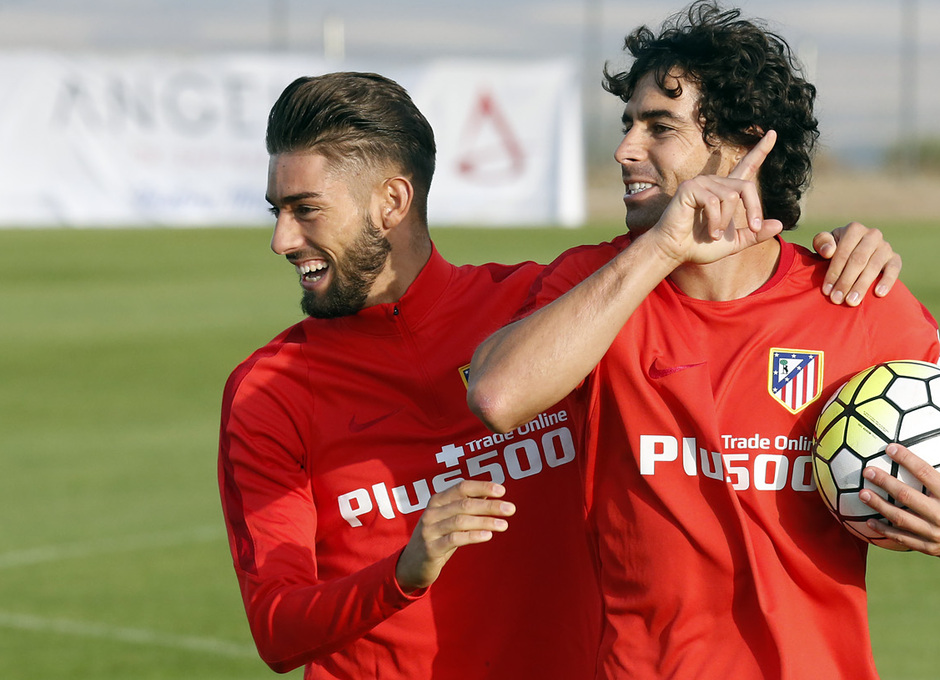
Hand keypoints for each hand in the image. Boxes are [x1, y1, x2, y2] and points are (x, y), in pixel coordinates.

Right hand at [395, 480, 514, 591]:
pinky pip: (455, 539)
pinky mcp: (431, 548)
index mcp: (437, 501)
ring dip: (485, 521)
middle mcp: (432, 512)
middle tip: (511, 509)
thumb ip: (466, 505)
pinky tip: (488, 535)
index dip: (482, 487)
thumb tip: (489, 493)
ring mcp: (430, 530)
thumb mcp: (449, 519)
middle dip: (490, 506)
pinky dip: (473, 535)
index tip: (502, 490)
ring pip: (461, 521)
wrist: (411, 565)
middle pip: (465, 504)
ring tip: (504, 524)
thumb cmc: (437, 538)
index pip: (462, 487)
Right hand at [649, 130, 783, 265]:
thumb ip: (755, 234)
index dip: (760, 151)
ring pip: (731, 197)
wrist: (675, 251)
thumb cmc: (699, 246)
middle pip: (747, 187)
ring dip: (726, 221)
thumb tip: (780, 224)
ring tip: (714, 234)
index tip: (772, 133)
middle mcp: (715, 182)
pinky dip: (715, 221)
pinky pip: (714, 202)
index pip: (747, 166)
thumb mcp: (734, 242)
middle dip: (753, 210)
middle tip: (752, 228)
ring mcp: (702, 182)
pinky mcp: (690, 188)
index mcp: (726, 191)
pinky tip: (709, 232)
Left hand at [812, 222, 901, 305]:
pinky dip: (887, 281)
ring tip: (851, 301)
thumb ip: (822, 242)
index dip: (834, 272)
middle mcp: (872, 235)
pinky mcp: (895, 258)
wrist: (853, 251)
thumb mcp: (825, 243)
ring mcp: (885, 246)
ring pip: (873, 267)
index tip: (826, 290)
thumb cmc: (834, 249)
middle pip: (858, 261)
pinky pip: (894, 269)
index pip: (843, 252)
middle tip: (837, 299)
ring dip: (862, 286)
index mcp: (854, 229)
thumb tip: (828, 251)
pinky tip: (879, 293)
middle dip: (846, 282)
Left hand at [859, 444, 939, 555]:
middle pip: (908, 496)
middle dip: (886, 482)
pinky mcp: (930, 548)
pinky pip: (903, 539)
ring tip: (862, 493)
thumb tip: (933, 440)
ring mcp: (935, 534)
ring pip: (901, 518)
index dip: (908, 460)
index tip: (890, 448)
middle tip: (867, 471)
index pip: (927, 473)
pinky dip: (885, 531)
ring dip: (879, 506)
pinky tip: (869, 522)